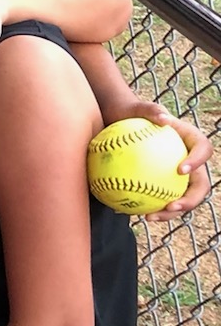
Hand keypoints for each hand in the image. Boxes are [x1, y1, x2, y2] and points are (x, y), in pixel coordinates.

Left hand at [116, 101, 211, 219]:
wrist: (122, 123)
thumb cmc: (133, 114)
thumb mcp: (140, 108)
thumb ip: (152, 110)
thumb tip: (163, 118)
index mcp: (191, 141)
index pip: (203, 150)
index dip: (197, 161)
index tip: (180, 170)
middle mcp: (189, 161)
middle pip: (200, 184)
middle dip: (190, 199)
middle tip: (172, 206)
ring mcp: (177, 176)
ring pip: (181, 199)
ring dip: (170, 213)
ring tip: (150, 218)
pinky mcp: (161, 184)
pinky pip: (158, 200)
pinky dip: (147, 209)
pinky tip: (127, 214)